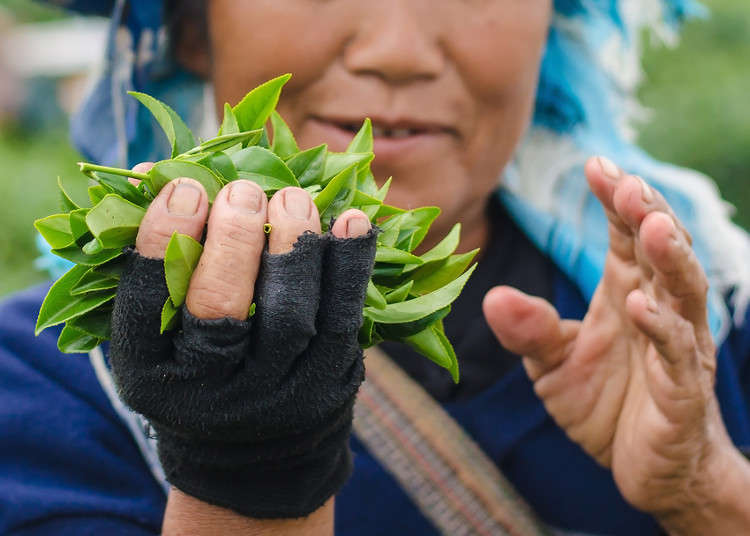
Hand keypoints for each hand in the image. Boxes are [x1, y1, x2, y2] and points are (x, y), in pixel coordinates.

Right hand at [109, 164, 375, 521]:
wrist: (256, 452)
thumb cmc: (199, 367)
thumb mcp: (161, 331)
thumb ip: (158, 257)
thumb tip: (153, 172)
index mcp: (151, 375)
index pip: (144, 302)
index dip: (162, 238)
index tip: (184, 187)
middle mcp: (209, 393)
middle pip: (220, 310)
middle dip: (234, 239)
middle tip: (243, 192)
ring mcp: (275, 394)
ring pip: (289, 313)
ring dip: (293, 244)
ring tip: (291, 197)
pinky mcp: (329, 384)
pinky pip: (344, 318)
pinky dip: (350, 262)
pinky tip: (350, 219)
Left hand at [483, 157, 743, 524]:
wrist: (647, 469)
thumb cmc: (607, 405)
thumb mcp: (553, 364)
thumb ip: (528, 330)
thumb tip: (492, 296)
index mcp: (627, 296)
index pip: (627, 237)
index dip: (616, 200)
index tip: (594, 163)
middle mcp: (658, 312)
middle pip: (661, 252)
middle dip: (647, 213)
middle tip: (626, 181)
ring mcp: (677, 350)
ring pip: (682, 293)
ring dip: (669, 257)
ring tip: (650, 225)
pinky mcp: (681, 393)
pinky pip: (676, 355)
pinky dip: (661, 329)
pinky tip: (641, 306)